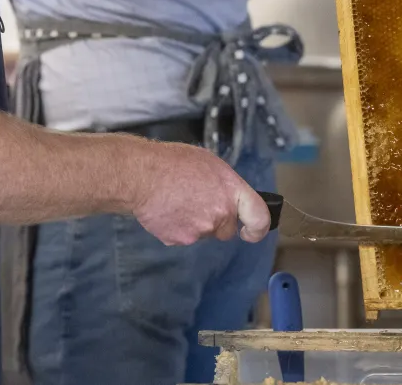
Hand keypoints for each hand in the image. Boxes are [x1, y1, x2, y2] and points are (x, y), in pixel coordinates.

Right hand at [125, 140, 270, 245]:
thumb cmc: (173, 162)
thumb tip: (228, 197)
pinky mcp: (180, 240)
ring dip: (194, 223)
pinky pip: (183, 237)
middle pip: (226, 229)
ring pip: (203, 233)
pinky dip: (177, 227)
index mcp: (231, 191)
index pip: (259, 218)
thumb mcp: (209, 163)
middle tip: (197, 202)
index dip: (257, 228)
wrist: (142, 175)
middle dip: (216, 221)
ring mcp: (200, 230)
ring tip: (177, 201)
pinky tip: (167, 210)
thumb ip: (225, 186)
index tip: (250, 231)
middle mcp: (220, 214)